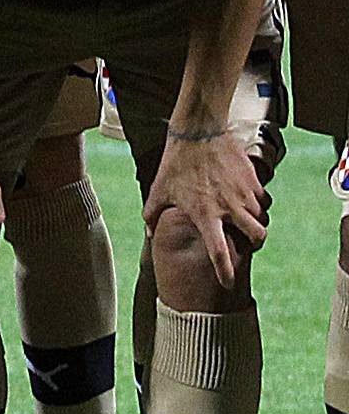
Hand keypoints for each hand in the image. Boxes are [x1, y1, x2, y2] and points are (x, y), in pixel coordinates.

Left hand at [144, 130, 267, 289]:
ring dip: (257, 223)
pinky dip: (259, 205)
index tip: (228, 284)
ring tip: (244, 219)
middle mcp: (228, 207)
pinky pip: (264, 201)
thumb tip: (149, 234)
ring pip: (263, 219)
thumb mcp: (160, 188)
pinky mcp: (253, 180)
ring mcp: (244, 194)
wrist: (199, 129)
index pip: (218, 251)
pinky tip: (246, 200)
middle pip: (258, 238)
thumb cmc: (176, 160)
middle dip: (256, 245)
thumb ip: (153, 213)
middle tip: (247, 242)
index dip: (225, 271)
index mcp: (204, 213)